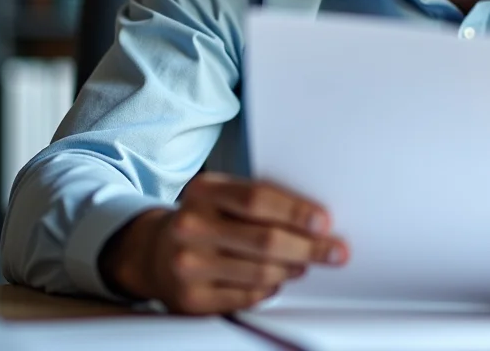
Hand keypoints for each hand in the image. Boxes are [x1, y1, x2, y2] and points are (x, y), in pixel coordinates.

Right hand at [99, 173, 347, 314]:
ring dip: (293, 269)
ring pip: (261, 272)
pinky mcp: (190, 299)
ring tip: (305, 264)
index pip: (258, 200)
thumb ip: (260, 202)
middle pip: (265, 240)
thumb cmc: (205, 220)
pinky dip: (271, 287)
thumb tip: (317, 221)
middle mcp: (190, 226)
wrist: (153, 253)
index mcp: (203, 191)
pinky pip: (248, 296)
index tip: (325, 222)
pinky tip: (277, 279)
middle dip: (309, 247)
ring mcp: (187, 265)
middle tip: (336, 252)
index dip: (296, 212)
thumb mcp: (222, 197)